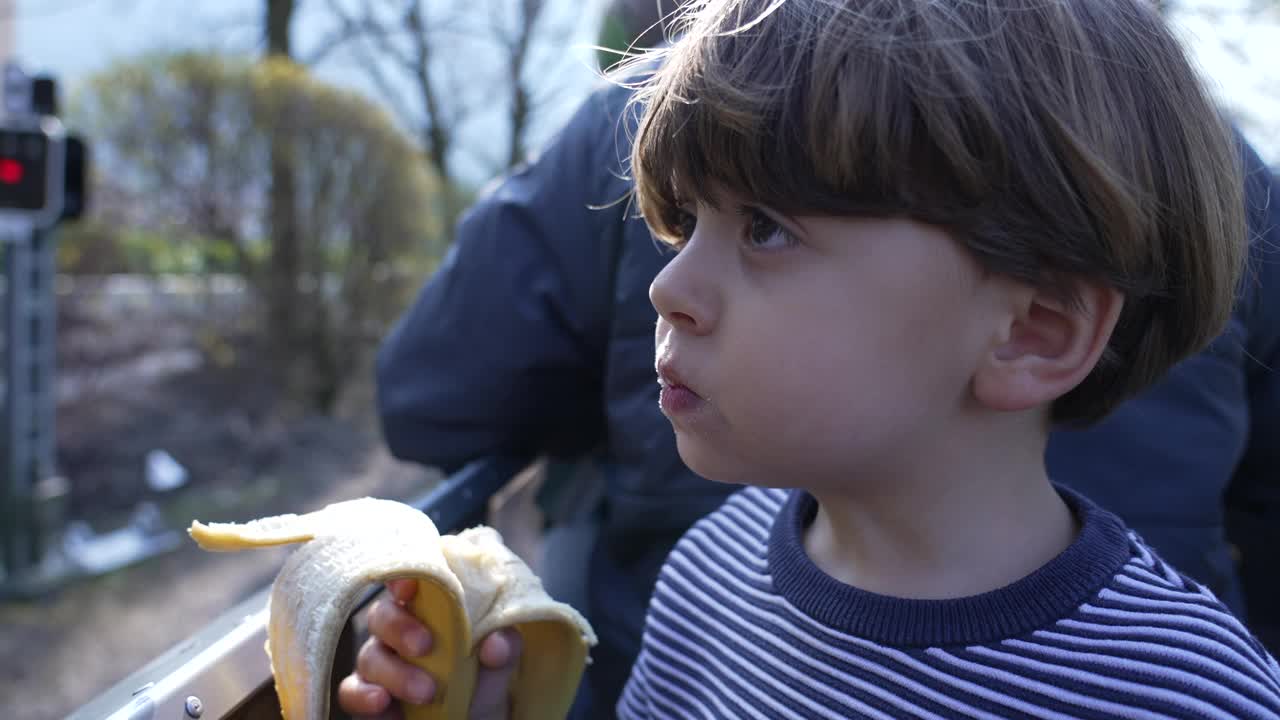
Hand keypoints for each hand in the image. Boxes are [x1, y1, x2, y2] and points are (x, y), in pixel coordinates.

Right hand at [337, 579, 522, 719]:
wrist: (476, 718)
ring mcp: (380, 662)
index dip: (403, 577)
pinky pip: (351, 690)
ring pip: (368, 655)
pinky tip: (382, 703)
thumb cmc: (483, 677)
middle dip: (400, 627)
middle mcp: (397, 629)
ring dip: (395, 672)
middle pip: (382, 614)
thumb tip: (496, 643)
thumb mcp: (501, 661)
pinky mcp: (366, 694)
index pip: (410, 580)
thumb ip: (504, 645)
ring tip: (426, 692)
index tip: (411, 588)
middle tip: (426, 646)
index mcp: (430, 607)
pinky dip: (364, 696)